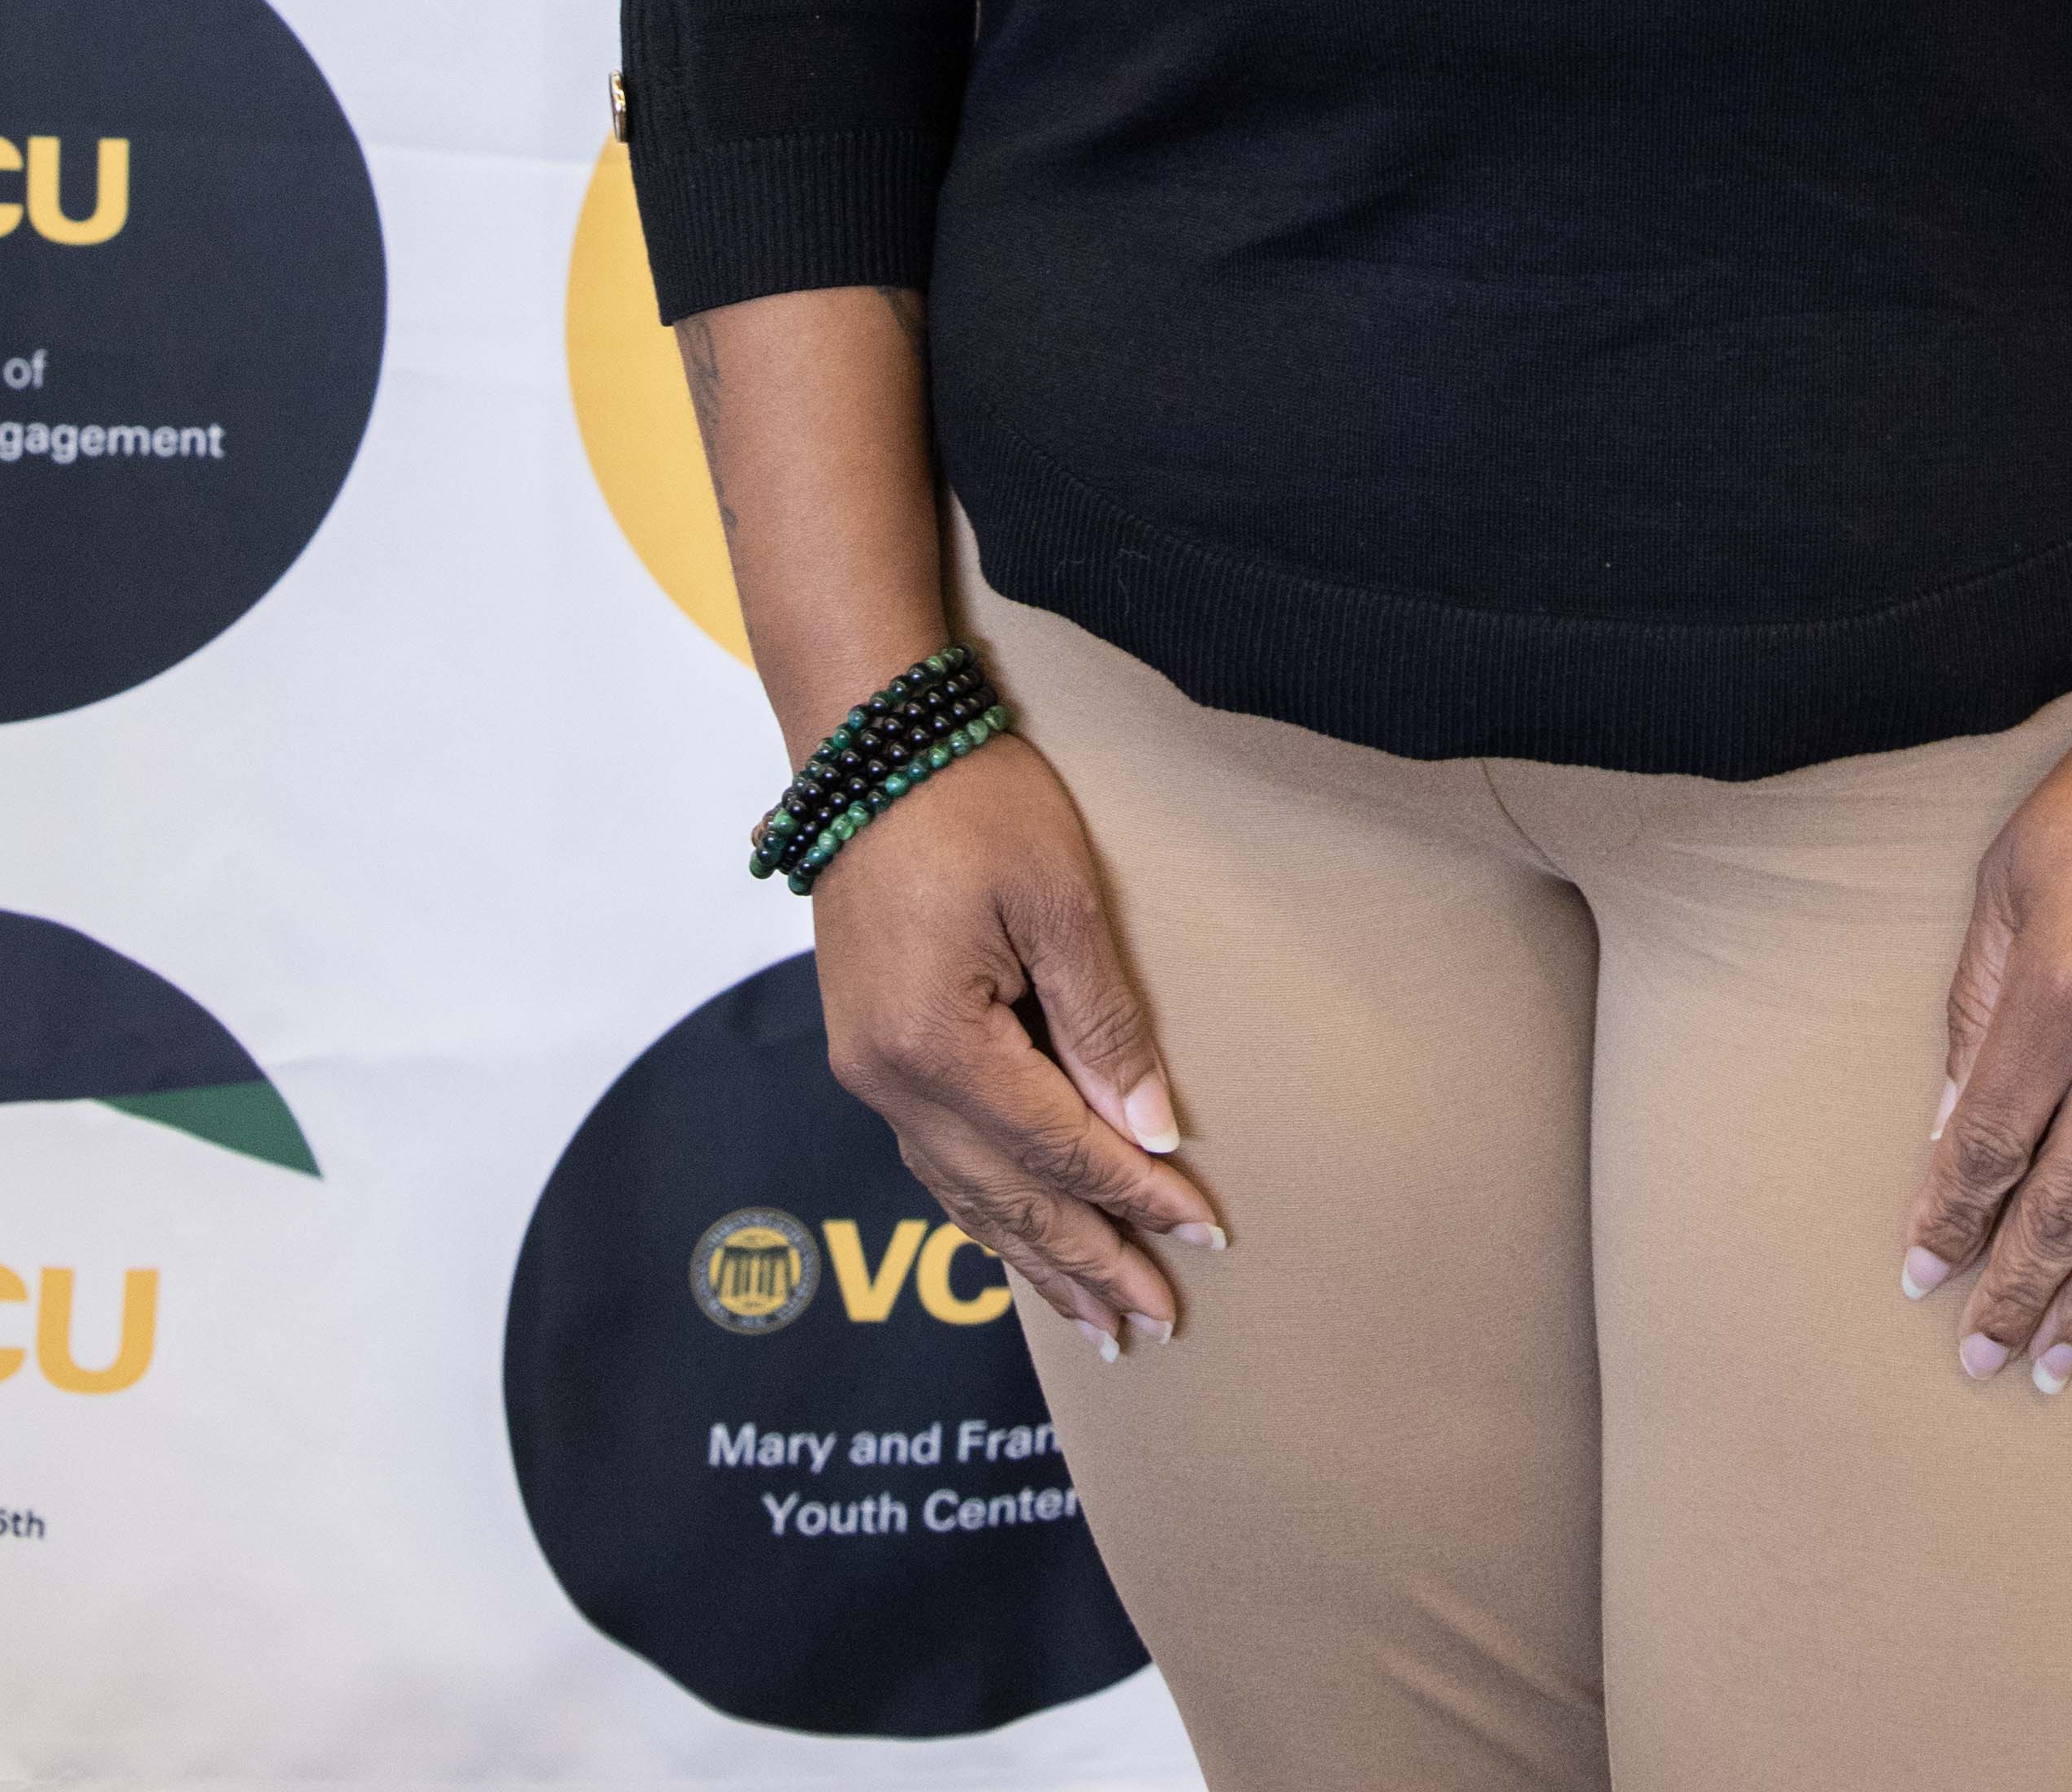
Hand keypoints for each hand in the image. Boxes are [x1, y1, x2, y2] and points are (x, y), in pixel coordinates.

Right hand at [812, 730, 1225, 1356]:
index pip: (1059, 1149)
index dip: (1135, 1197)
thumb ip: (1103, 1025)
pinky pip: (935, 1161)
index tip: (1202, 1238)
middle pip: (1007, 1196)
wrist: (870, 747)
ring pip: (965, 1195)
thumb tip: (1149, 1133)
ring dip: (1034, 1258)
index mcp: (938, 1046)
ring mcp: (870, 1073)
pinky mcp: (869, 1051)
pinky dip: (985, 1211)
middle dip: (1088, 1261)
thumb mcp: (1059, 899)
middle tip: (1155, 1324)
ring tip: (1096, 1322)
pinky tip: (1015, 1243)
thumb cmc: (972, 803)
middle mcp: (891, 1081)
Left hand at [1900, 670, 2071, 1395]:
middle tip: (1977, 1359)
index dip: (1953, 1217)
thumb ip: (1980, 1001)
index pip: (1995, 1141)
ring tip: (2054, 1362)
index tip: (1920, 1274)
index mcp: (2064, 989)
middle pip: (2069, 1203)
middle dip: (2016, 1291)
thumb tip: (1955, 1123)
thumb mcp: (2013, 874)